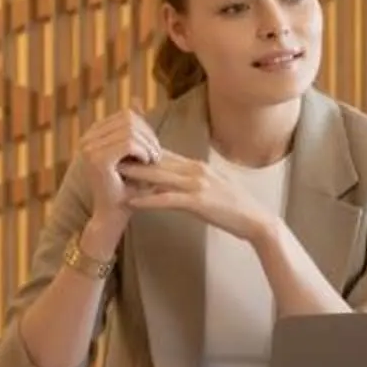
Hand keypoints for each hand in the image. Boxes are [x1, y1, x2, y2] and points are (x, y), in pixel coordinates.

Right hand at [74, 107, 163, 227]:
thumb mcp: (134, 152)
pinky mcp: (97, 160)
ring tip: (154, 160)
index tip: (153, 148)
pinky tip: (149, 163)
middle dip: (148, 136)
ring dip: (148, 145)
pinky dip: (144, 152)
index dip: (145, 128)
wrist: (114, 214)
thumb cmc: (127, 185)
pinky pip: (128, 144)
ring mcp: (89, 149)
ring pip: (130, 131)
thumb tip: (137, 100)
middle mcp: (87, 138)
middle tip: (156, 155)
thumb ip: (134, 127)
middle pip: (129, 119)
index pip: (127, 115)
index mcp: (93, 134)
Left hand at [119, 151, 279, 243]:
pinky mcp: (199, 202)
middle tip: (110, 153)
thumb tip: (170, 181)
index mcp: (197, 166)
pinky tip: (132, 202)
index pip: (165, 153)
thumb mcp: (210, 186)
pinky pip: (167, 200)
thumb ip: (190, 181)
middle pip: (158, 161)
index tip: (121, 146)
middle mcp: (196, 170)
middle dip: (134, 157)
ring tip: (114, 172)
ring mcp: (198, 185)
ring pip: (160, 177)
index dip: (142, 150)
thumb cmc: (233, 206)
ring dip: (136, 175)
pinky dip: (148, 201)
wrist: (256, 220)